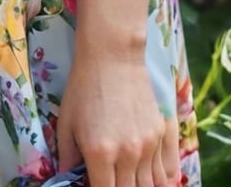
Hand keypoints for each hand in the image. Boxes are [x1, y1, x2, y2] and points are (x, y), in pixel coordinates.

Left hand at [56, 54, 179, 186]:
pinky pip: (164, 172)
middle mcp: (127, 154)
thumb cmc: (83, 87)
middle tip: (109, 179)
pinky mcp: (160, 134)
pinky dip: (156, 180)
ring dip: (137, 186)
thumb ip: (67, 158)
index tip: (93, 184)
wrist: (112, 55)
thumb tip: (69, 179)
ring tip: (127, 178)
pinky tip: (145, 177)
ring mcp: (147, 145)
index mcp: (100, 153)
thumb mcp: (66, 123)